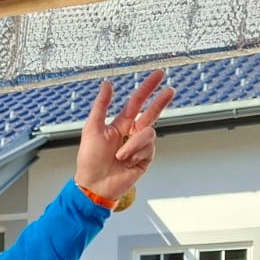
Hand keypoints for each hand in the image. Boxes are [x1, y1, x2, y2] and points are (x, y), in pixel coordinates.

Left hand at [73, 69, 174, 202]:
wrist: (94, 185)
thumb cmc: (90, 160)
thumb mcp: (92, 129)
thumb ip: (101, 106)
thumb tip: (107, 84)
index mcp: (121, 124)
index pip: (137, 102)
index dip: (147, 88)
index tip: (159, 74)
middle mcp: (132, 133)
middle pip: (152, 112)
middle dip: (160, 101)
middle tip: (170, 90)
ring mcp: (140, 146)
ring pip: (148, 133)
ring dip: (132, 144)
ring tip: (119, 156)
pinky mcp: (145, 158)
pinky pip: (147, 148)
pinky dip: (135, 154)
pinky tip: (127, 162)